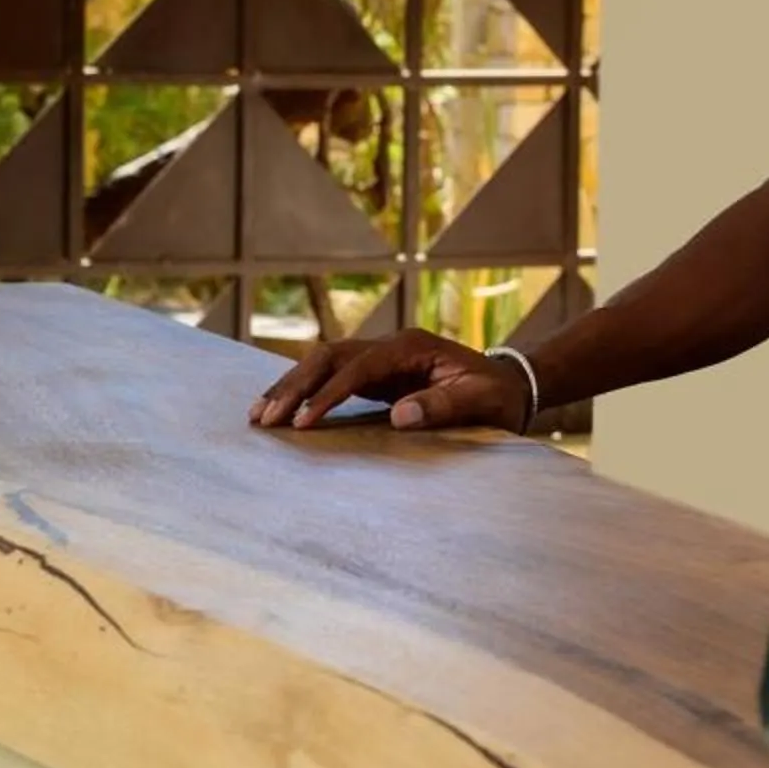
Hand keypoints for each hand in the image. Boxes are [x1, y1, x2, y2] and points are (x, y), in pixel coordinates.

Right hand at [246, 330, 531, 433]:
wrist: (510, 384)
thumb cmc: (497, 395)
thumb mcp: (481, 401)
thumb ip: (443, 405)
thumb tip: (400, 416)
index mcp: (412, 347)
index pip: (358, 368)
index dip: (329, 394)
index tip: (304, 422)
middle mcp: (390, 345)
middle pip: (330, 356)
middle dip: (295, 385)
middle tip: (265, 418)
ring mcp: (381, 357)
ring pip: (324, 362)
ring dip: (291, 386)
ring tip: (258, 415)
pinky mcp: (376, 373)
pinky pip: (331, 376)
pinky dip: (304, 390)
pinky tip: (281, 410)